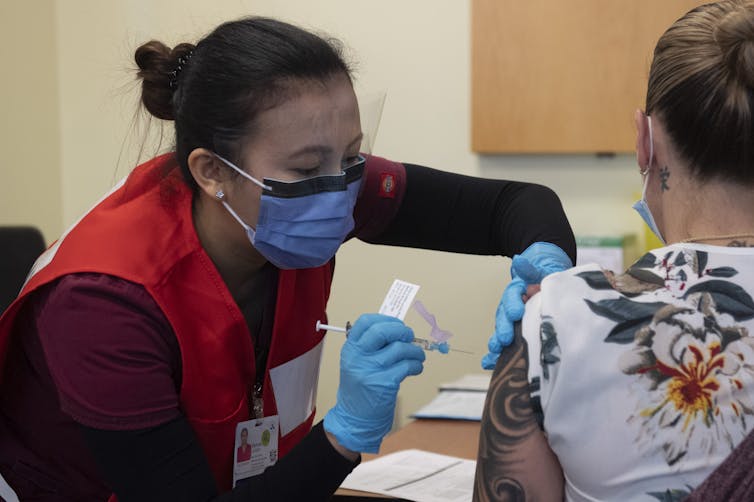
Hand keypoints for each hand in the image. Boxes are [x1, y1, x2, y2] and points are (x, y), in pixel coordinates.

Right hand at [324, 314, 424, 452]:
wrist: (355, 418)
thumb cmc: (360, 388)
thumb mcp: (357, 362)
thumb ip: (371, 345)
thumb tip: (397, 329)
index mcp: (350, 349)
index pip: (365, 322)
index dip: (385, 319)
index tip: (396, 324)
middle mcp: (358, 357)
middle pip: (383, 331)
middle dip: (402, 330)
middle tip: (409, 336)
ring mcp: (370, 370)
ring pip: (400, 348)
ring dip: (415, 350)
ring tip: (417, 355)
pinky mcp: (385, 383)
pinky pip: (407, 366)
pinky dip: (416, 365)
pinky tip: (416, 368)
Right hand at [482, 242, 571, 369]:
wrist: (547, 278)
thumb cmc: (546, 274)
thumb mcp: (542, 267)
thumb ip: (530, 268)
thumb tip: (520, 260)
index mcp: (519, 290)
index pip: (513, 295)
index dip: (513, 304)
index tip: (516, 312)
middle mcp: (512, 305)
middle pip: (504, 316)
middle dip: (503, 328)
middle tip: (505, 339)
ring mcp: (513, 319)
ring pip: (502, 330)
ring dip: (497, 342)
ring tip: (494, 352)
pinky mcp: (516, 332)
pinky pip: (506, 343)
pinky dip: (496, 354)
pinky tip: (489, 364)